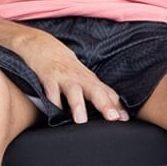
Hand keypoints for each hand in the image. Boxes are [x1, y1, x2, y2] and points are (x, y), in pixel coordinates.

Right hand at [9, 30, 126, 122]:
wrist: (41, 45)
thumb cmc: (64, 65)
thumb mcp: (81, 77)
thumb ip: (94, 93)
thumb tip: (109, 113)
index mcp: (89, 80)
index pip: (108, 93)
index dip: (117, 106)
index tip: (125, 119)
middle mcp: (79, 78)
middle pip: (96, 91)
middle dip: (105, 105)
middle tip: (113, 118)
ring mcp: (64, 77)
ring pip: (73, 91)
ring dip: (78, 105)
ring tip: (81, 120)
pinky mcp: (48, 77)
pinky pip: (51, 92)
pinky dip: (52, 103)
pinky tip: (54, 113)